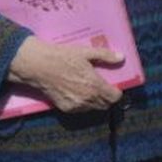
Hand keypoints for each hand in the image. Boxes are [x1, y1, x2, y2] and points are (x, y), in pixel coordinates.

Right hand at [8, 36, 122, 112]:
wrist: (39, 66)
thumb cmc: (62, 57)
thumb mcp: (85, 52)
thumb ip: (105, 55)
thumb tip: (121, 57)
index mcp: (95, 86)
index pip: (115, 97)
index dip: (116, 91)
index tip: (113, 85)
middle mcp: (87, 99)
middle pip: (105, 104)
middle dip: (106, 96)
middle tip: (101, 85)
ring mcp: (77, 106)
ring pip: (94, 108)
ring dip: (95, 101)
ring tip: (88, 88)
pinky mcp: (66, 109)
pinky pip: (81, 110)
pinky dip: (83, 104)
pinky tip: (77, 92)